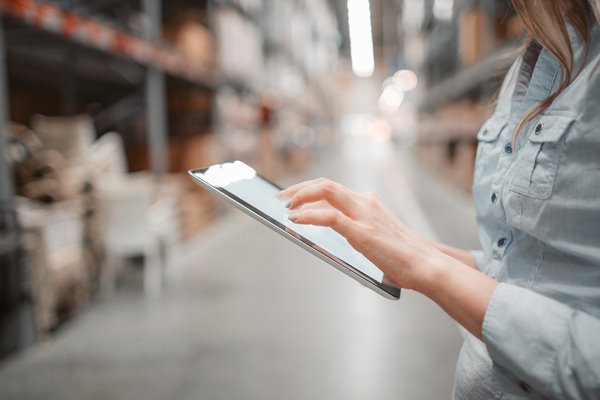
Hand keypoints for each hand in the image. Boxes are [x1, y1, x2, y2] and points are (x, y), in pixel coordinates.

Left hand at [278, 178, 443, 290]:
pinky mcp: (363, 232)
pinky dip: (308, 216)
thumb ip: (354, 232)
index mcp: (368, 203)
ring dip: (300, 196)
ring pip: (325, 191)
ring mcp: (364, 215)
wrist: (426, 265)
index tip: (292, 195)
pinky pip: (329, 217)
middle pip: (325, 184)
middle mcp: (365, 203)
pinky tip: (295, 219)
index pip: (332, 188)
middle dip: (299, 188)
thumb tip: (326, 238)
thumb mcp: (375, 237)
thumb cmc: (401, 256)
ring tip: (285, 207)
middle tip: (280, 197)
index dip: (308, 189)